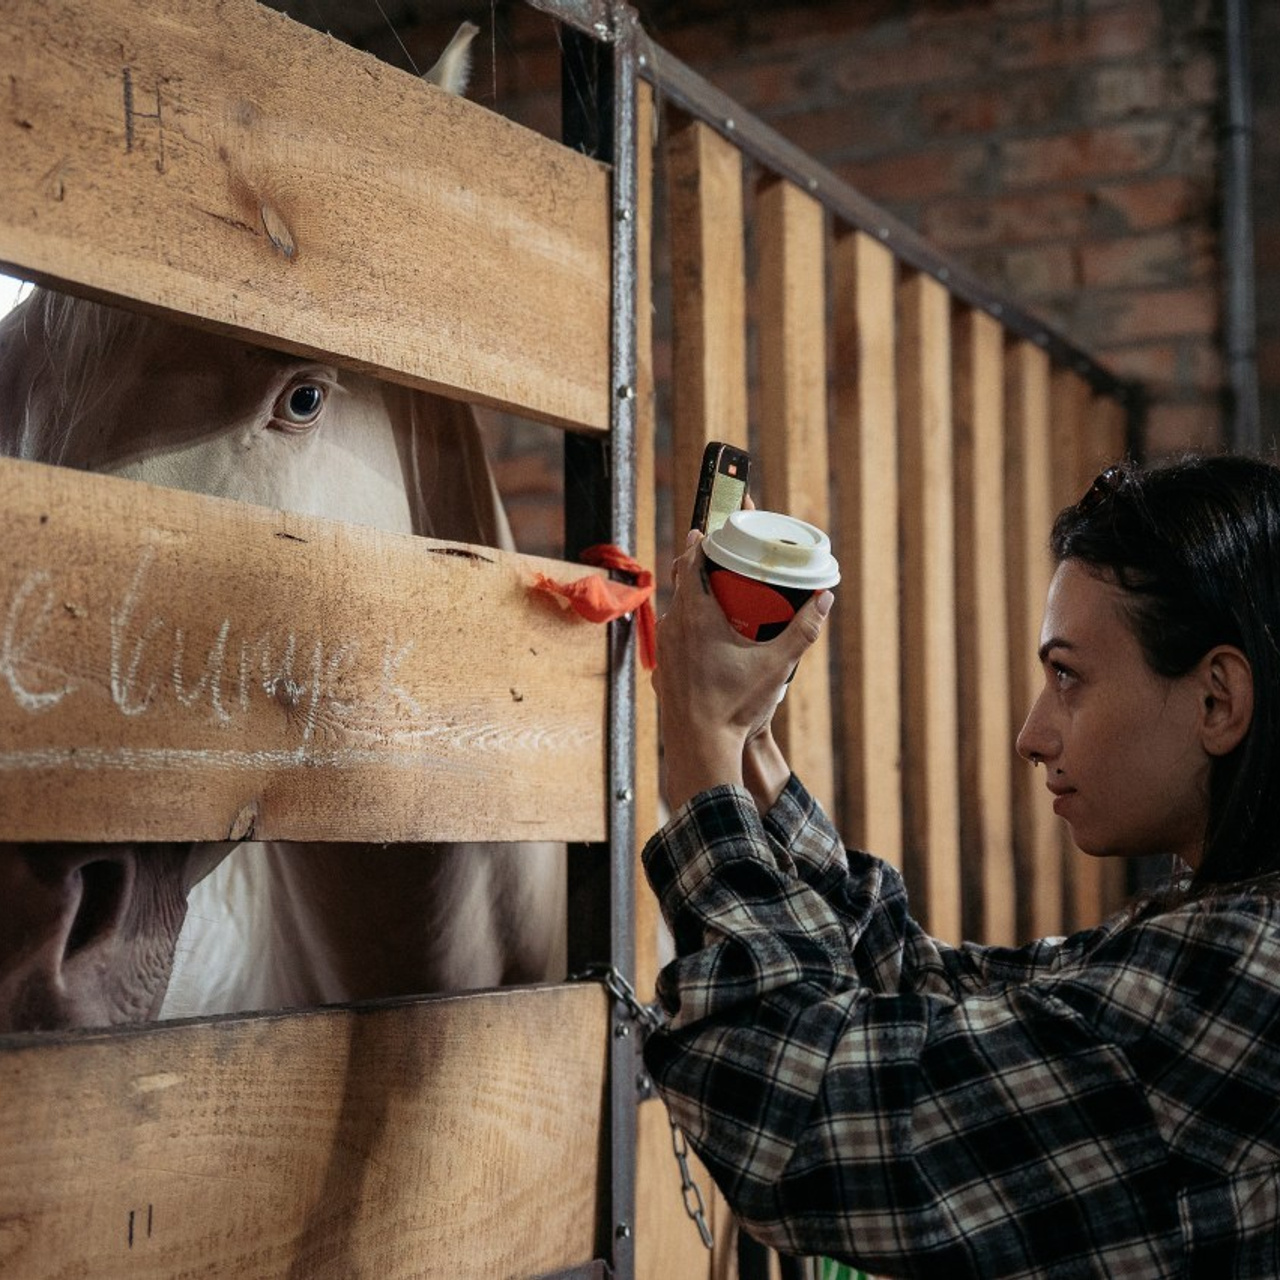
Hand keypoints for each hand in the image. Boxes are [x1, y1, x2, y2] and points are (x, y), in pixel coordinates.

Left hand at [652, 530, 832, 809]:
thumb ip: (803, 630)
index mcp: (696, 616)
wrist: (700, 747)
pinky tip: (706, 641)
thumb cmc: (735, 705)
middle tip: (720, 561)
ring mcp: (665, 650)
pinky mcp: (663, 670)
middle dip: (697, 568)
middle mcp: (674, 627)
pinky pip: (674, 640)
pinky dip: (688, 631)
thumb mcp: (777, 665)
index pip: (690, 562)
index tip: (708, 530)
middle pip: (680, 583)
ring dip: (693, 601)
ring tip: (718, 599)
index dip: (699, 542)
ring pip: (676, 613)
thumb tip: (826, 599)